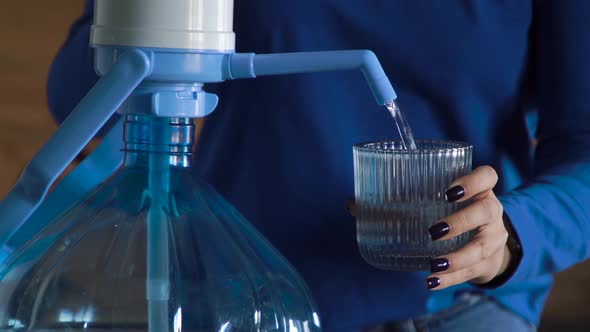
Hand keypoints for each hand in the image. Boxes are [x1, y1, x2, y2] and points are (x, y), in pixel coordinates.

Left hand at [426, 166, 510, 289]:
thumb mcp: (446, 202)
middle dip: (461, 221)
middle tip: (434, 231)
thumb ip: (417, 198)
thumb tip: (365, 203)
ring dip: (456, 258)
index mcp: (481, 191)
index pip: (488, 176)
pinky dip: (450, 279)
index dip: (473, 181)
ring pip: (480, 248)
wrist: (488, 246)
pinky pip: (471, 272)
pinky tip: (432, 281)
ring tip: (434, 264)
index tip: (449, 192)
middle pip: (486, 211)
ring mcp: (493, 239)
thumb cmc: (456, 214)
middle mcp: (492, 212)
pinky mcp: (488, 263)